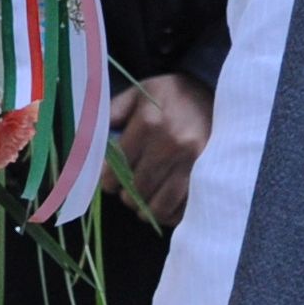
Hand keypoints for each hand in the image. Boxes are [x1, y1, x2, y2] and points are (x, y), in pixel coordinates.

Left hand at [110, 72, 213, 227]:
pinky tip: (164, 203)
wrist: (213, 92)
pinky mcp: (206, 175)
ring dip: (146, 207)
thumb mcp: (138, 94)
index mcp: (148, 124)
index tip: (110, 180)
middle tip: (127, 189)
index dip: (107, 180)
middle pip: (135, 190)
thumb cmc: (170, 95)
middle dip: (126, 194)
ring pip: (158, 205)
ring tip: (144, 198)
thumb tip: (89, 140)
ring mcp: (191, 163)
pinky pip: (182, 209)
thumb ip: (112, 113)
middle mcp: (169, 145)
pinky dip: (169, 213)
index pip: (115, 170)